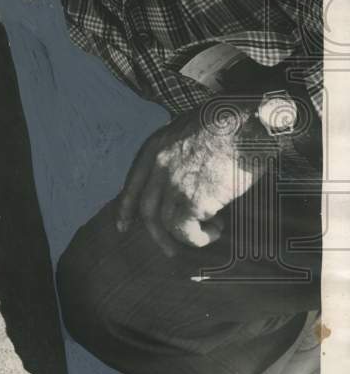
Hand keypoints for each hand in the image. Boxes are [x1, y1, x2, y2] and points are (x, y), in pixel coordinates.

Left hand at [114, 103, 261, 255]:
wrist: (251, 123)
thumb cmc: (232, 123)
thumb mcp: (192, 129)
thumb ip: (180, 151)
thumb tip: (184, 174)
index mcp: (156, 146)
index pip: (133, 183)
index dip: (126, 207)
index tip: (123, 225)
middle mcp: (159, 166)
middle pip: (147, 209)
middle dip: (155, 234)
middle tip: (169, 250)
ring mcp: (173, 183)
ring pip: (167, 223)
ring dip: (189, 234)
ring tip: (214, 228)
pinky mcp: (193, 200)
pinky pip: (186, 231)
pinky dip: (200, 237)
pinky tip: (217, 229)